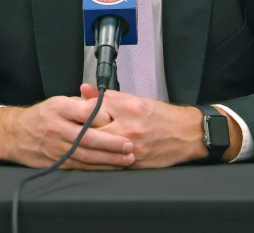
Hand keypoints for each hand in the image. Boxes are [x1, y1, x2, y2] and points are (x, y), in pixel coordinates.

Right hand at [0, 95, 134, 169]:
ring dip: (109, 159)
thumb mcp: (59, 102)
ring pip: (86, 156)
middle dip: (111, 144)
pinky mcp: (57, 162)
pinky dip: (98, 168)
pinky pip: (81, 166)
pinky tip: (112, 167)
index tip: (120, 120)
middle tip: (129, 145)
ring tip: (127, 159)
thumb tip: (106, 107)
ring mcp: (56, 148)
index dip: (103, 118)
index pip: (83, 112)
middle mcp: (56, 129)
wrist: (16, 134)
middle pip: (87, 138)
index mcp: (58, 109)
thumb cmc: (43, 116)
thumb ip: (82, 104)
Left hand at [80, 84, 206, 167]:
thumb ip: (107, 96)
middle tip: (68, 132)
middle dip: (79, 133)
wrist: (185, 134)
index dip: (78, 113)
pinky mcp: (135, 164)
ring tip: (76, 146)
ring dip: (86, 149)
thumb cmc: (161, 116)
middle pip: (93, 133)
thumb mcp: (134, 99)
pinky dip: (100, 161)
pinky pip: (111, 164)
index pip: (94, 111)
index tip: (69, 115)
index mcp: (128, 110)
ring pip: (99, 151)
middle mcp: (129, 130)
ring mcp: (132, 149)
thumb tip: (85, 90)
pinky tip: (92, 158)